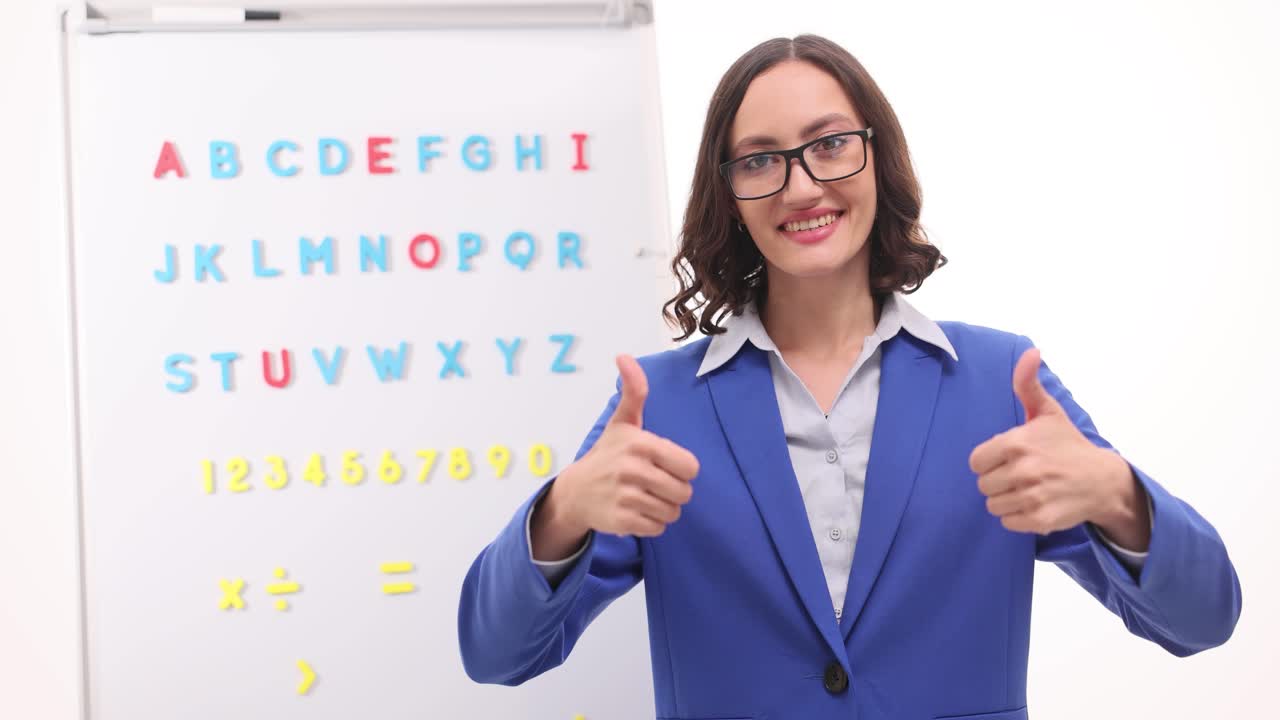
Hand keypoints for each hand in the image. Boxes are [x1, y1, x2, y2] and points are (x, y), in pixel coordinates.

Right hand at [531, 355, 699, 559]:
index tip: (663, 465)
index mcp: (641, 443)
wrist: (575, 492)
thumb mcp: (623, 422)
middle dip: (673, 491)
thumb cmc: (607, 455)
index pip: (690, 467)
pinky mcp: (621, 521)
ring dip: (662, 508)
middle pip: (684, 492)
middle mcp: (633, 469)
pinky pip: (657, 528)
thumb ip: (634, 391)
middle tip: (652, 484)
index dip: (681, 469)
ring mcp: (626, 497)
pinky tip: (634, 511)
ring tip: (642, 497)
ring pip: (672, 512)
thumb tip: (624, 356)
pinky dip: (650, 523)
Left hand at [970, 347, 1148, 547]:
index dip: (989, 460)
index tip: (1007, 458)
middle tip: (1021, 474)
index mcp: (1017, 443)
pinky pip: (1008, 522)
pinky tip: (1035, 503)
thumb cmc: (1069, 444)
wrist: (1103, 480)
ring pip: (993, 505)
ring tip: (1028, 489)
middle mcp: (1023, 470)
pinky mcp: (1040, 519)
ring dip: (1007, 499)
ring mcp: (1032, 497)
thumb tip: (1031, 352)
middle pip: (983, 484)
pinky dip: (1018, 517)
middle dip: (998, 480)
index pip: (976, 461)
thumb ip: (1028, 384)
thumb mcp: (1048, 412)